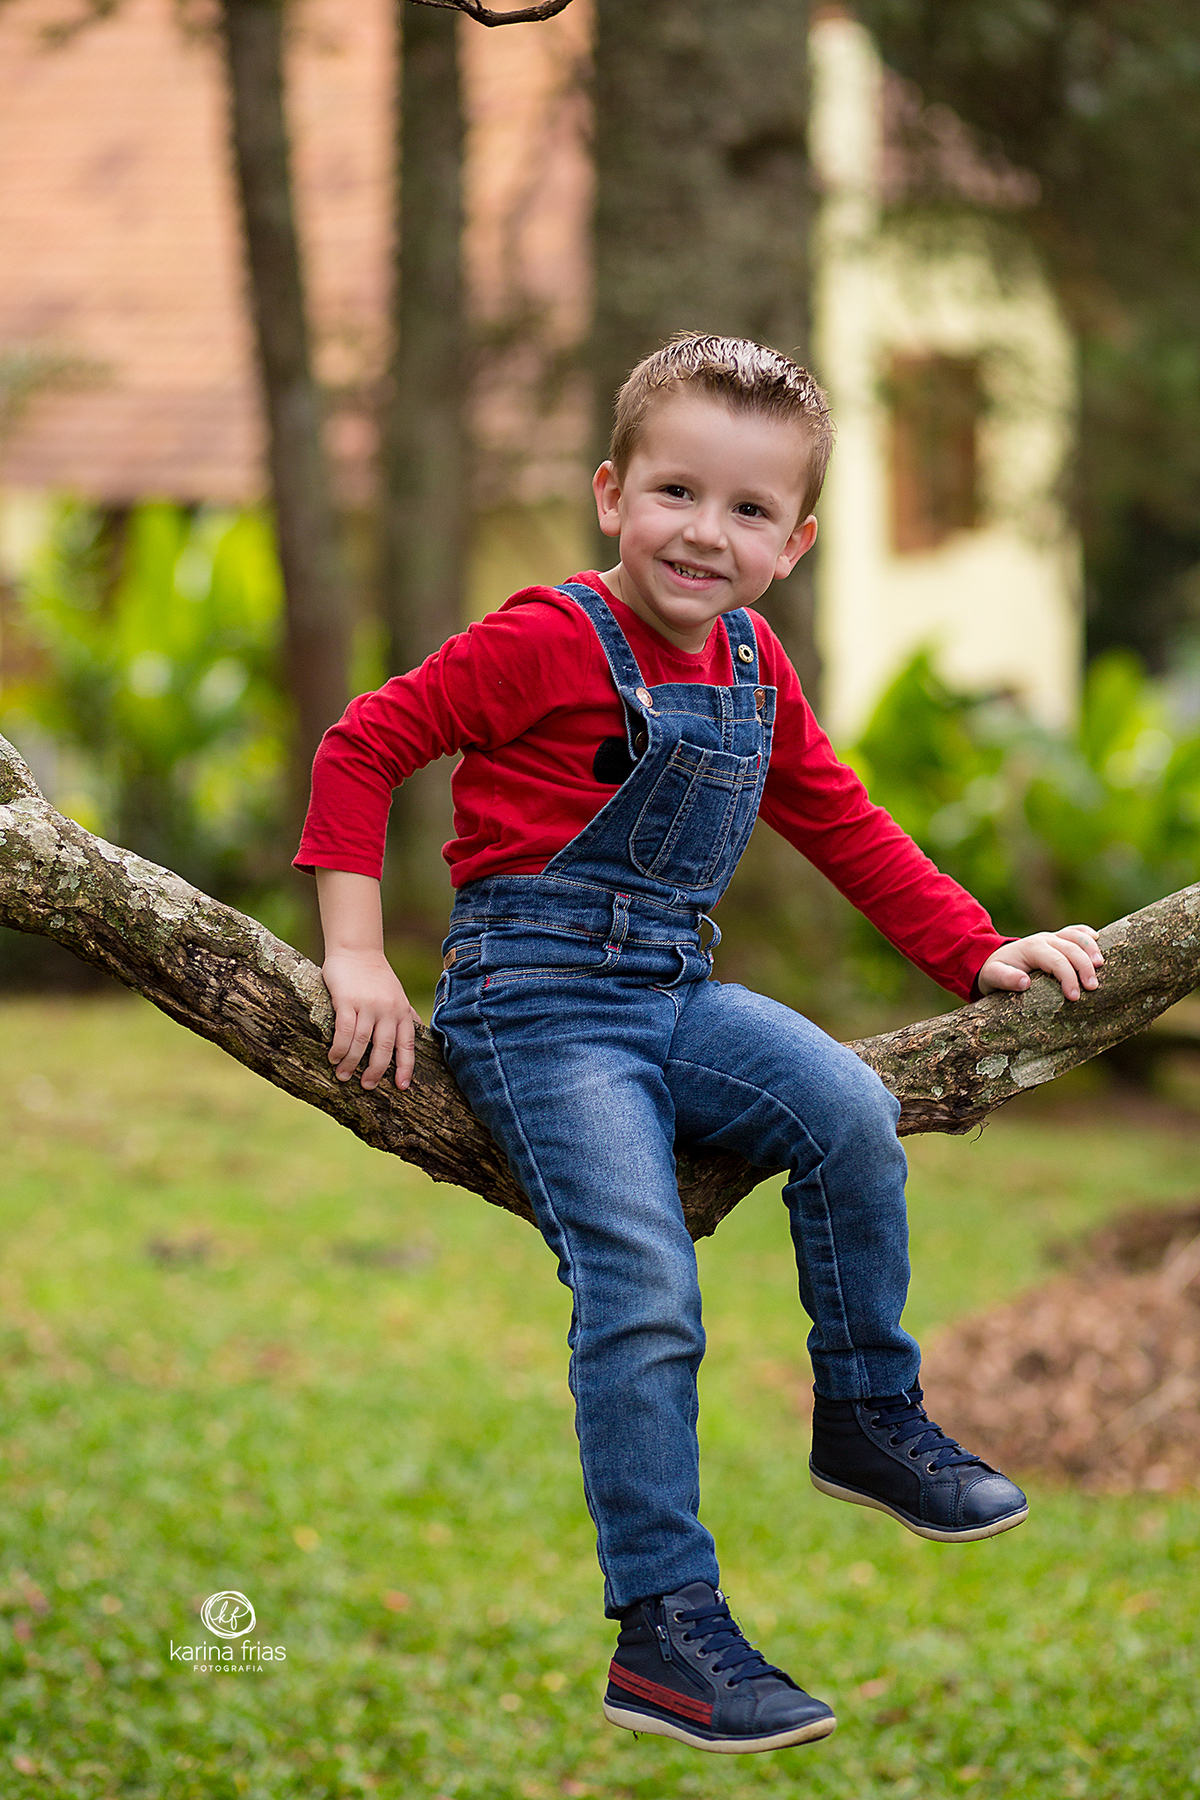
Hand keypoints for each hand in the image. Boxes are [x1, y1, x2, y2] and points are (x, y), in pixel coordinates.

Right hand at [321, 947, 421, 1090]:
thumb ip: (405, 1014)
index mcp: (401, 1011)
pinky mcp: (347, 1000)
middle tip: (366, 1086)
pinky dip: (339, 1048)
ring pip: (362, 1043)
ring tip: (342, 1075)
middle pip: (384, 1048)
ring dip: (351, 1063)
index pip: (407, 1044)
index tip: (401, 1087)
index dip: (406, 1067)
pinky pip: (344, 1031)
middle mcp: (388, 1010)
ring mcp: (367, 1005)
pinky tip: (333, 1057)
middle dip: (376, 1071)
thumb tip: (419, 1033)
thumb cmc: (376, 975)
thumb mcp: (397, 994)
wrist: (357, 949)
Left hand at [976, 925, 1102, 1001]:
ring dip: (1091, 950)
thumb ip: (1005, 979)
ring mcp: (1052, 937)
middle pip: (1071, 949)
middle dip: (1084, 968)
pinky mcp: (1057, 939)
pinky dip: (1088, 935)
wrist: (993, 960)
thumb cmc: (995, 972)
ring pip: (1077, 937)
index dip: (1068, 977)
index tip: (1074, 997)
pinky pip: (1075, 931)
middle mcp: (1044, 939)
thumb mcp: (992, 977)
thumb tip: (1025, 982)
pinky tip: (1100, 942)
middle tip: (1092, 988)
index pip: (1056, 961)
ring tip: (1101, 967)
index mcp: (1031, 948)